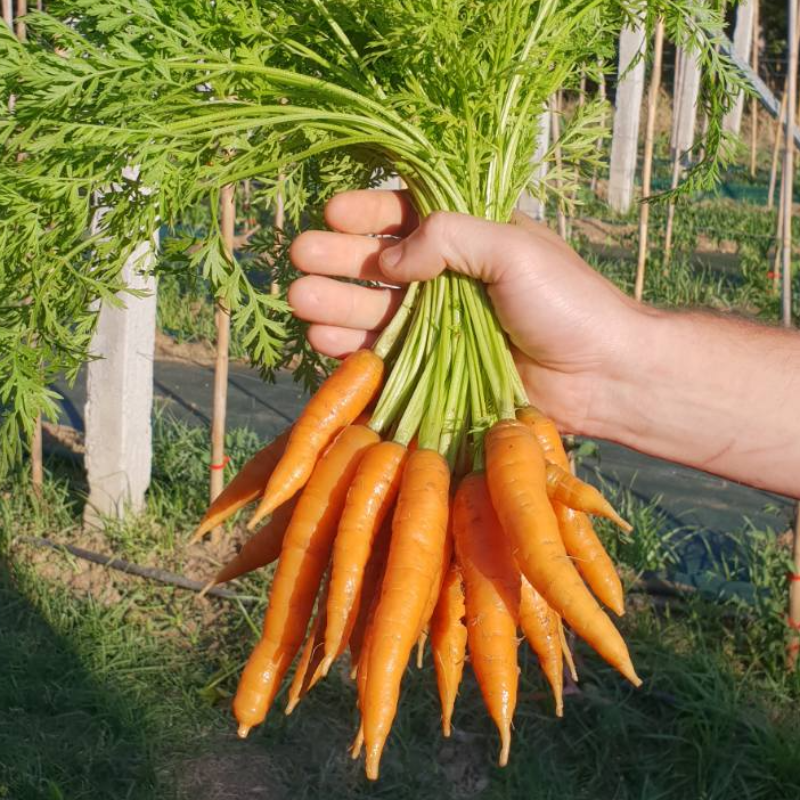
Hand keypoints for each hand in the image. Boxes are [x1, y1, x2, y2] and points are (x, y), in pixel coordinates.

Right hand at [288, 189, 643, 433]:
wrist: (603, 376)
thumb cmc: (569, 304)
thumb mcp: (512, 249)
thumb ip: (449, 237)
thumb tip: (389, 257)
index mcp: (470, 237)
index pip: (408, 215)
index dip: (367, 213)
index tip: (331, 213)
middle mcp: (450, 278)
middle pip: (380, 263)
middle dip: (338, 258)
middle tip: (298, 257)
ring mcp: (441, 326)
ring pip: (375, 309)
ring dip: (335, 304)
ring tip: (298, 300)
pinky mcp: (438, 369)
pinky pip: (385, 355)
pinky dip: (352, 349)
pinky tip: (321, 340)